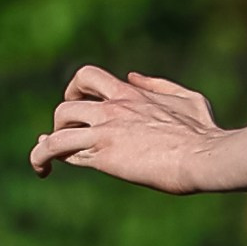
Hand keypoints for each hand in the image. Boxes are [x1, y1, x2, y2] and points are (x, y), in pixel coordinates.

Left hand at [32, 67, 219, 187]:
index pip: (89, 80)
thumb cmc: (204, 132)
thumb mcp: (188, 98)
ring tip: (46, 158)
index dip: (78, 91)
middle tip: (65, 136)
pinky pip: (61, 151)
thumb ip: (160, 85)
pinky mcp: (103, 154)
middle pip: (67, 105)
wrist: (204, 156)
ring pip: (57, 130)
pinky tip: (42, 168)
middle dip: (61, 120)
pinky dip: (43, 157)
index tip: (79, 105)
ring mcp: (105, 131)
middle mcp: (112, 108)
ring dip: (47, 144)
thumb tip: (133, 77)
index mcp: (130, 93)